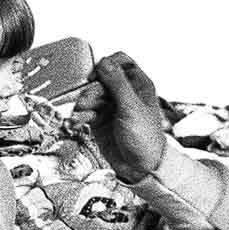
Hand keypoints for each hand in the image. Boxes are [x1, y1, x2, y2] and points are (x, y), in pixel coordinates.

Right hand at [68, 51, 168, 182]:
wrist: (142, 167)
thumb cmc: (147, 139)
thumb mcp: (132, 107)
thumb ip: (117, 83)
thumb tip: (105, 63)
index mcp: (138, 85)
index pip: (120, 62)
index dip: (106, 65)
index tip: (96, 75)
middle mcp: (124, 94)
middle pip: (101, 80)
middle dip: (92, 90)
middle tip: (89, 101)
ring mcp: (112, 107)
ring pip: (91, 95)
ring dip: (85, 104)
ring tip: (84, 113)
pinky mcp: (101, 121)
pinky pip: (87, 112)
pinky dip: (82, 115)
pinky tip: (81, 121)